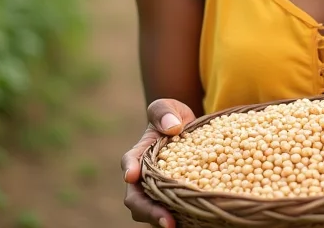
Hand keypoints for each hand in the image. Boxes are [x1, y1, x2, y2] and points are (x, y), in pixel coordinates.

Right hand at [121, 98, 196, 226]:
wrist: (186, 129)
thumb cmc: (172, 116)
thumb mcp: (168, 106)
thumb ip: (164, 111)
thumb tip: (172, 127)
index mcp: (139, 154)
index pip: (129, 162)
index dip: (130, 169)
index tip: (132, 175)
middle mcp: (144, 177)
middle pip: (136, 199)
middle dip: (148, 211)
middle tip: (167, 220)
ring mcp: (157, 190)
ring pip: (151, 211)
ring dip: (161, 220)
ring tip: (176, 225)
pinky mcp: (172, 198)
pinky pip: (172, 212)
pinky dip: (179, 218)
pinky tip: (194, 220)